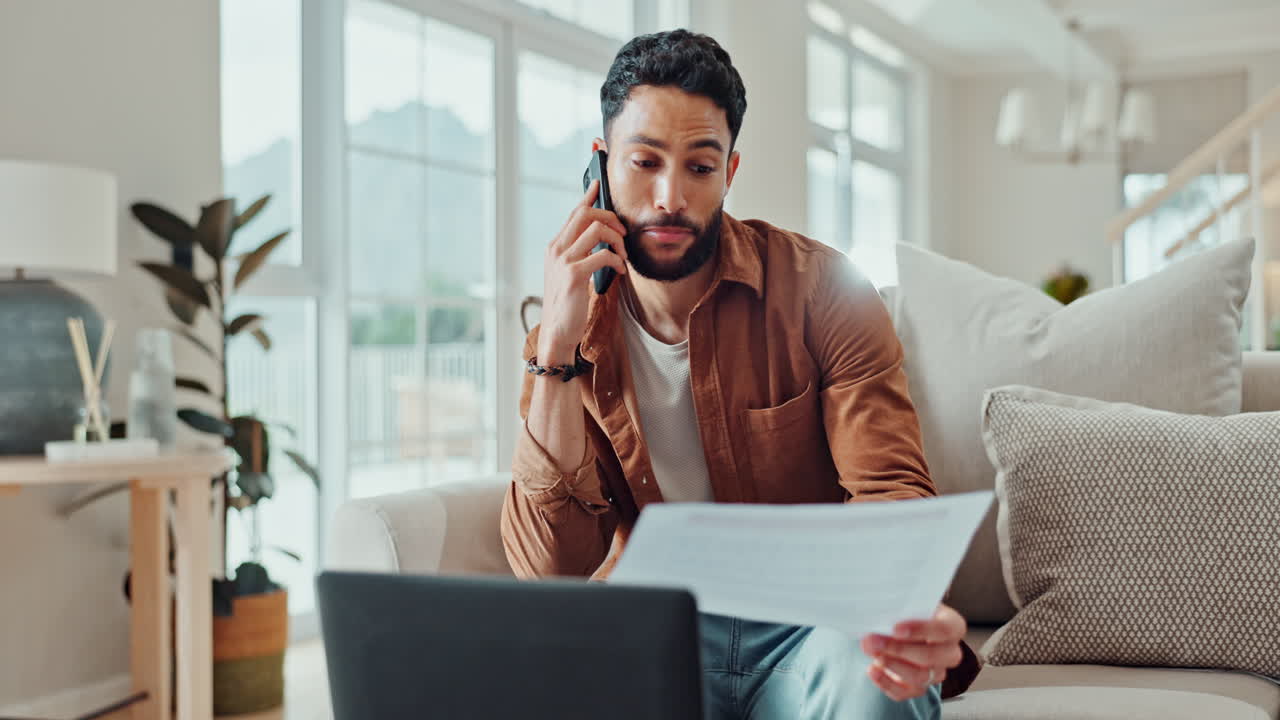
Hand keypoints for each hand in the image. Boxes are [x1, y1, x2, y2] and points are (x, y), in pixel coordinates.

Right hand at [537, 179, 628, 360]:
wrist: (557, 332)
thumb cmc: (567, 305)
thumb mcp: (570, 274)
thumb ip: (580, 254)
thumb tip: (601, 239)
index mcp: (555, 247)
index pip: (574, 213)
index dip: (588, 196)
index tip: (599, 184)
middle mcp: (556, 249)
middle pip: (586, 213)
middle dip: (611, 218)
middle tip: (623, 235)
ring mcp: (563, 261)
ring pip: (596, 228)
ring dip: (617, 239)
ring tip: (622, 255)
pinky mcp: (573, 275)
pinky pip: (603, 255)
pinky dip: (617, 260)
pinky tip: (620, 270)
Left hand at [860, 604, 965, 701]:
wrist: (899, 628)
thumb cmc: (906, 613)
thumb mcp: (906, 604)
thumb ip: (899, 607)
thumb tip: (881, 612)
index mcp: (952, 626)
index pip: (945, 629)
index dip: (921, 629)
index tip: (895, 628)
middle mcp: (949, 652)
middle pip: (932, 657)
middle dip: (900, 650)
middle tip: (874, 641)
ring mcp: (936, 672)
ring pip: (920, 677)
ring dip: (892, 665)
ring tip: (872, 652)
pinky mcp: (919, 687)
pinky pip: (906, 693)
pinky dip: (886, 683)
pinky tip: (872, 670)